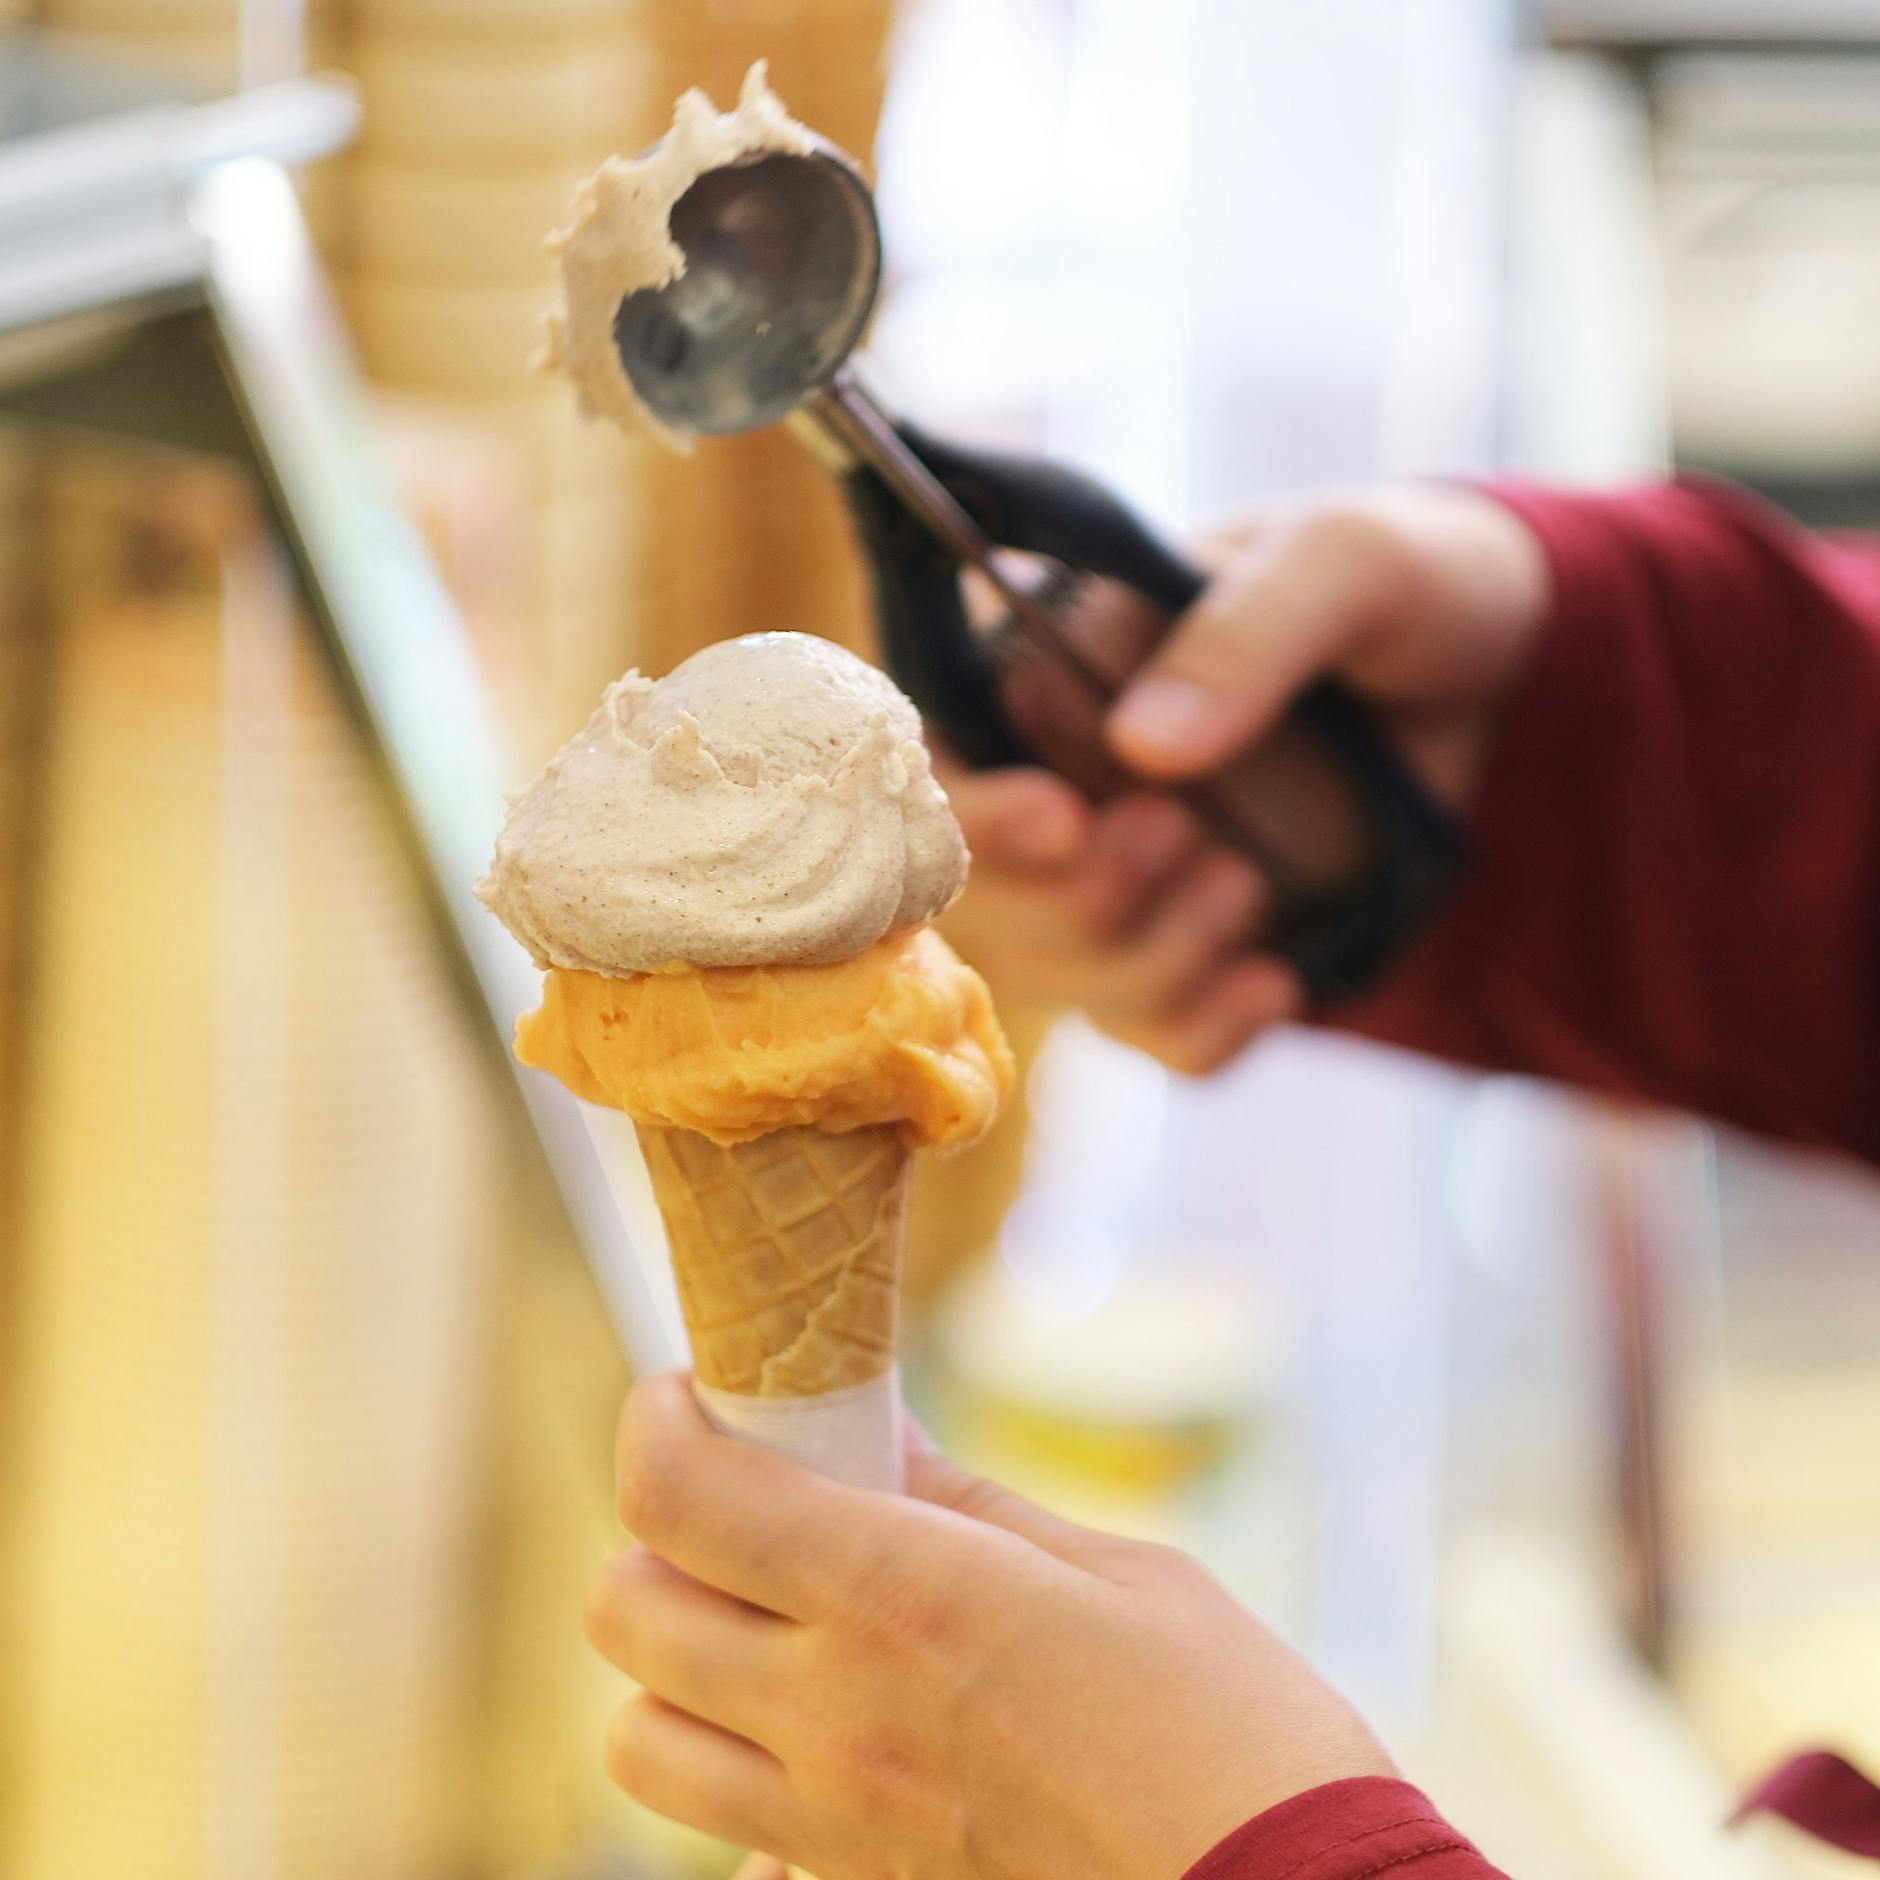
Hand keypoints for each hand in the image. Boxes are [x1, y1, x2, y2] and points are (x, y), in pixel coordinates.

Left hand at [587, 1375, 1392, 1879]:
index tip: (685, 1392)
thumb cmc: (1230, 1726)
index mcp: (900, 1595)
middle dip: (654, 1537)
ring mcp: (833, 1825)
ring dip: (669, 1667)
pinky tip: (823, 1741)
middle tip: (735, 1505)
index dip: (655, 1422)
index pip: (680, 1496)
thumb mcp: (1114, 1572)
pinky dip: (736, 1783)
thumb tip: (878, 1436)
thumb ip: (967, 1505)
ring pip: (639, 1741)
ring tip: (759, 1625)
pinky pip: (729, 1840)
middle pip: (624, 1610)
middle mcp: (834, 1714)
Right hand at [944, 486, 1549, 1070]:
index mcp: (1042, 666)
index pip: (933, 759)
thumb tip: (1140, 746)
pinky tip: (1278, 981)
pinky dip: (1202, 1032)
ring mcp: (1115, 879)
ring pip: (1062, 979)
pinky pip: (1153, 1037)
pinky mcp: (1187, 953)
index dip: (970, 813)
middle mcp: (1050, 781)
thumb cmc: (1403, 586)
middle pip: (982, 900)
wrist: (1502, 674)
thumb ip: (1245, 634)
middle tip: (1187, 838)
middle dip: (1080, 902)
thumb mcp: (1346, 568)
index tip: (1063, 821)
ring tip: (1252, 885)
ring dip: (1150, 961)